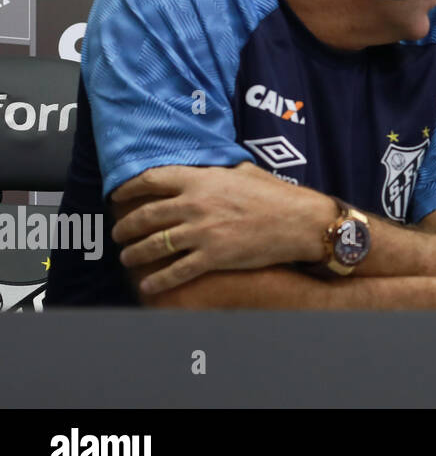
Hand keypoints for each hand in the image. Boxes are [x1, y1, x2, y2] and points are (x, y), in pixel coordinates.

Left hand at [111, 163, 336, 294]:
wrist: (298, 221)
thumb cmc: (276, 195)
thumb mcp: (245, 172)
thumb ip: (218, 172)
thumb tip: (207, 169)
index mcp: (201, 180)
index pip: (151, 180)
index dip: (128, 189)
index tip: (117, 196)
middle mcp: (195, 205)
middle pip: (145, 216)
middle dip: (125, 227)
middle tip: (118, 233)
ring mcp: (202, 232)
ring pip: (154, 245)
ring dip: (135, 254)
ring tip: (128, 258)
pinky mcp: (212, 257)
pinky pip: (175, 271)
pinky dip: (158, 281)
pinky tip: (149, 286)